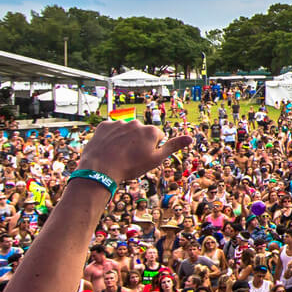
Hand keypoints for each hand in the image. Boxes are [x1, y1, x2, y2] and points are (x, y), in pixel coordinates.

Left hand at [74, 124, 194, 185]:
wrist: (100, 168)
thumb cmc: (130, 166)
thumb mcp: (156, 159)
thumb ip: (173, 146)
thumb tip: (191, 137)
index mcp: (150, 131)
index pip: (157, 137)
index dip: (151, 149)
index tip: (143, 158)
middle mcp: (136, 123)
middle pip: (140, 133)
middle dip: (137, 143)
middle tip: (130, 158)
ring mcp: (119, 123)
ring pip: (125, 132)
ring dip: (123, 140)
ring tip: (117, 155)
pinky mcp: (104, 125)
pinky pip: (110, 131)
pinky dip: (110, 138)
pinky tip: (107, 149)